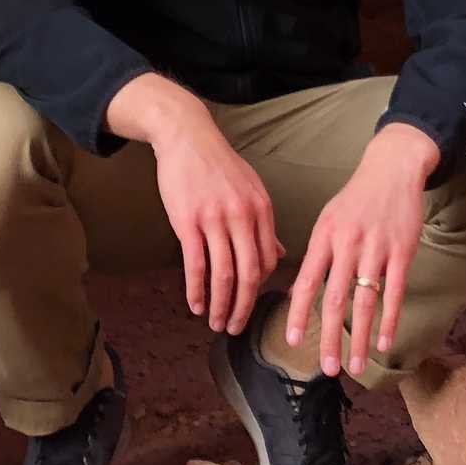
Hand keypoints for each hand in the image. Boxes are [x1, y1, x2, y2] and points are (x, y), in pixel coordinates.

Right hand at [106, 73, 284, 334]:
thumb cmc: (219, 164)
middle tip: (236, 328)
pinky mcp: (187, 221)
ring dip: (220, 305)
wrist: (187, 136)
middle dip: (244, 307)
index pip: (268, 260)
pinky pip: (195, 264)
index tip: (250, 304)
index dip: (259, 288)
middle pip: (249, 274)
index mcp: (261, 210)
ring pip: (223, 274)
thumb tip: (278, 253)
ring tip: (216, 323)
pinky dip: (197, 290)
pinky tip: (196, 304)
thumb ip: (263, 223)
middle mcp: (242, 216)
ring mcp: (214, 219)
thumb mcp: (250, 188)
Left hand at [286, 122, 438, 376]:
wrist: (391, 169)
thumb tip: (299, 288)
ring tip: (354, 365)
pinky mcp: (402, 251)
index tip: (292, 340)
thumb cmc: (356, 198)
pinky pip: (395, 292)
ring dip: (358, 337)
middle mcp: (347, 244)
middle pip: (335, 298)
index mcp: (324, 236)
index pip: (306, 280)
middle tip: (327, 368)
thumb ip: (317, 253)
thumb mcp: (328, 219)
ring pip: (365, 300)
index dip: (298, 312)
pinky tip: (383, 342)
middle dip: (329, 336)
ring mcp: (376, 248)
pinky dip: (389, 320)